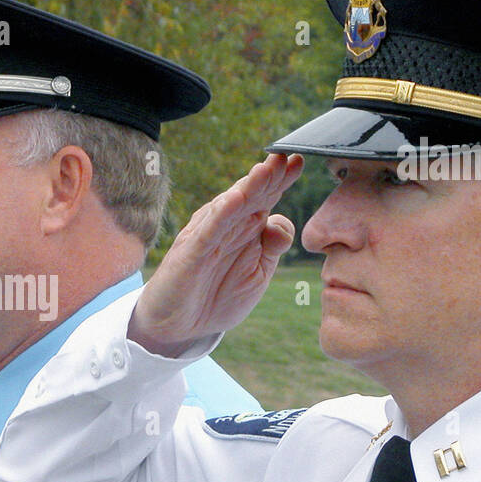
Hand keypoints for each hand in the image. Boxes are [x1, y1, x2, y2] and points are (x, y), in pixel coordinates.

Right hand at [129, 153, 302, 356]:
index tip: (300, 161)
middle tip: (287, 156)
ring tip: (267, 169)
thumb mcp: (257, 274)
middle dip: (270, 175)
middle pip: (252, 194)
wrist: (179, 326)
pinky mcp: (192, 252)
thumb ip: (272, 248)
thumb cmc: (217, 295)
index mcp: (246, 227)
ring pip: (232, 206)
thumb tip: (280, 224)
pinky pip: (208, 230)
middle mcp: (227, 225)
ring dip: (249, 187)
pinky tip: (235, 199)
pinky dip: (222, 214)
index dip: (282, 179)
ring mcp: (209, 236)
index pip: (266, 197)